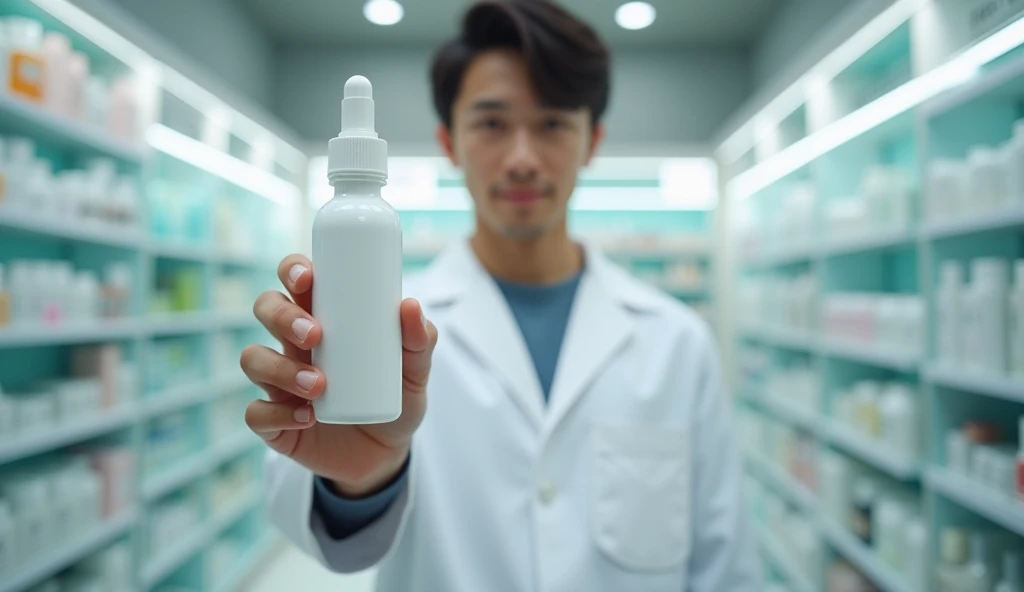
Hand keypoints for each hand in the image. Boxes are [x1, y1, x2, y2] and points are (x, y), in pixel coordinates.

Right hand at [241, 254, 437, 496]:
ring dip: (280, 368)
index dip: (293, 270)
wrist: (386, 454)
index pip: (296, 280)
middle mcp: (293, 344)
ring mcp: (279, 383)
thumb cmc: (395, 398)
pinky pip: (256, 414)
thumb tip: (409, 306)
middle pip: (266, 309)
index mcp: (324, 318)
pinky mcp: (275, 422)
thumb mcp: (415, 371)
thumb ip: (420, 341)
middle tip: (315, 334)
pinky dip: (278, 414)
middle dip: (282, 316)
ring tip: (319, 385)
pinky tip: (306, 417)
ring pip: (253, 359)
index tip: (308, 278)